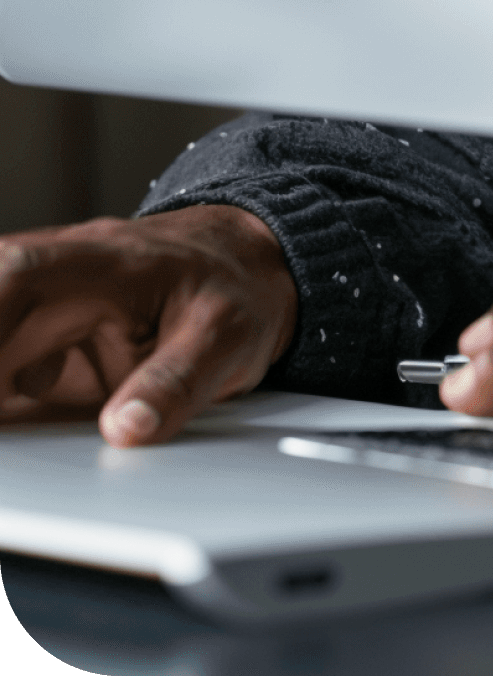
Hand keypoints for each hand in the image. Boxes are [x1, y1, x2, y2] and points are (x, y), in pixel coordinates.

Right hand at [0, 206, 298, 446]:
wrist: (245, 267)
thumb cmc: (232, 286)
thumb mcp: (227, 333)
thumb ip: (177, 380)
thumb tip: (127, 429)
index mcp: (89, 262)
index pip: (10, 283)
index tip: (0, 392)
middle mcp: (46, 281)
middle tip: (11, 433)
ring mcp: (31, 317)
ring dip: (2, 394)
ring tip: (24, 448)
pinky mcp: (28, 351)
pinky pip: (0, 380)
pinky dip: (8, 413)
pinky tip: (20, 453)